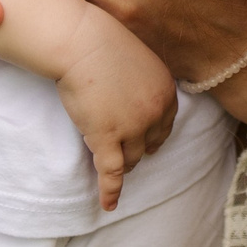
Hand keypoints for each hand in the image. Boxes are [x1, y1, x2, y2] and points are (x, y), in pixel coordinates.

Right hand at [57, 27, 181, 210]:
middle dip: (136, 148)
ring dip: (121, 161)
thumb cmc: (102, 42)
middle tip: (120, 146)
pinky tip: (108, 205)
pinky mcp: (106, 138)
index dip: (152, 134)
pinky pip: (111, 172)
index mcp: (166, 92)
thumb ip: (145, 83)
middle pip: (149, 145)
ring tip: (106, 158)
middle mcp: (155, 113)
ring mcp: (132, 128)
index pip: (165, 125)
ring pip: (130, 159)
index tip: (142, 139)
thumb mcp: (138, 60)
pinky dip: (110, 191)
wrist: (80, 41)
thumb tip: (137, 100)